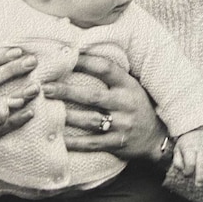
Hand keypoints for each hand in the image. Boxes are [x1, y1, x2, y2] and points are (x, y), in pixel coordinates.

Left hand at [42, 53, 168, 164]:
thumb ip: (112, 77)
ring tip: (46, 110)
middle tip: (46, 87)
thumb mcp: (132, 86)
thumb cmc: (138, 106)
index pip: (106, 69)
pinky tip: (58, 137)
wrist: (157, 137)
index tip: (66, 57)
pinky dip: (73, 142)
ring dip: (67, 116)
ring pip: (89, 120)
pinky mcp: (116, 144)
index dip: (85, 62)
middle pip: (92, 96)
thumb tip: (82, 57)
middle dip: (67, 91)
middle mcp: (126, 104)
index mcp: (129, 85)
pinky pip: (91, 143)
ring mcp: (122, 125)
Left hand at [173, 124, 202, 186]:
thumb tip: (182, 171)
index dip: (188, 172)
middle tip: (199, 185)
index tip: (186, 174)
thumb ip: (177, 161)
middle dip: (201, 177)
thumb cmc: (186, 142)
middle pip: (202, 165)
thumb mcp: (177, 149)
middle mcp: (201, 148)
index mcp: (189, 148)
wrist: (199, 127)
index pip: (190, 163)